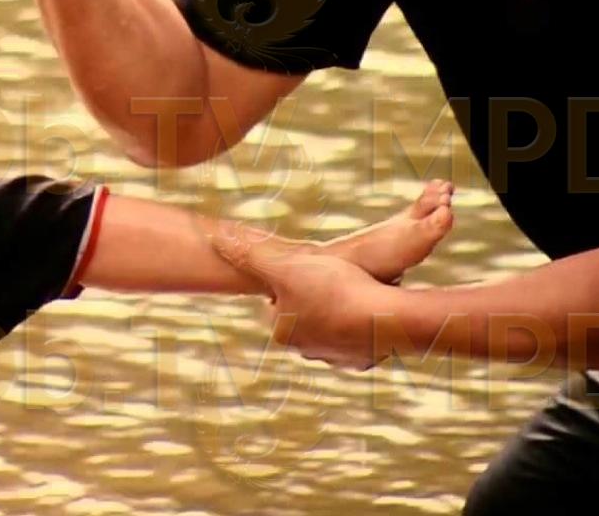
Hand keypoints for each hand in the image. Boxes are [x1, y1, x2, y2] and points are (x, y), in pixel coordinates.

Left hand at [212, 225, 398, 370]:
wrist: (386, 318)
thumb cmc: (333, 288)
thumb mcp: (286, 264)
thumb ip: (250, 253)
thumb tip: (212, 237)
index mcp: (282, 331)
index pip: (274, 304)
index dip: (284, 282)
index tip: (297, 268)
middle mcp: (306, 350)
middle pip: (302, 317)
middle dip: (310, 298)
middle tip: (325, 275)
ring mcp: (336, 358)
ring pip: (330, 328)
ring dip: (336, 310)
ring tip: (349, 287)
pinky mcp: (364, 360)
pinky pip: (359, 338)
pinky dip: (362, 322)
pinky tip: (370, 303)